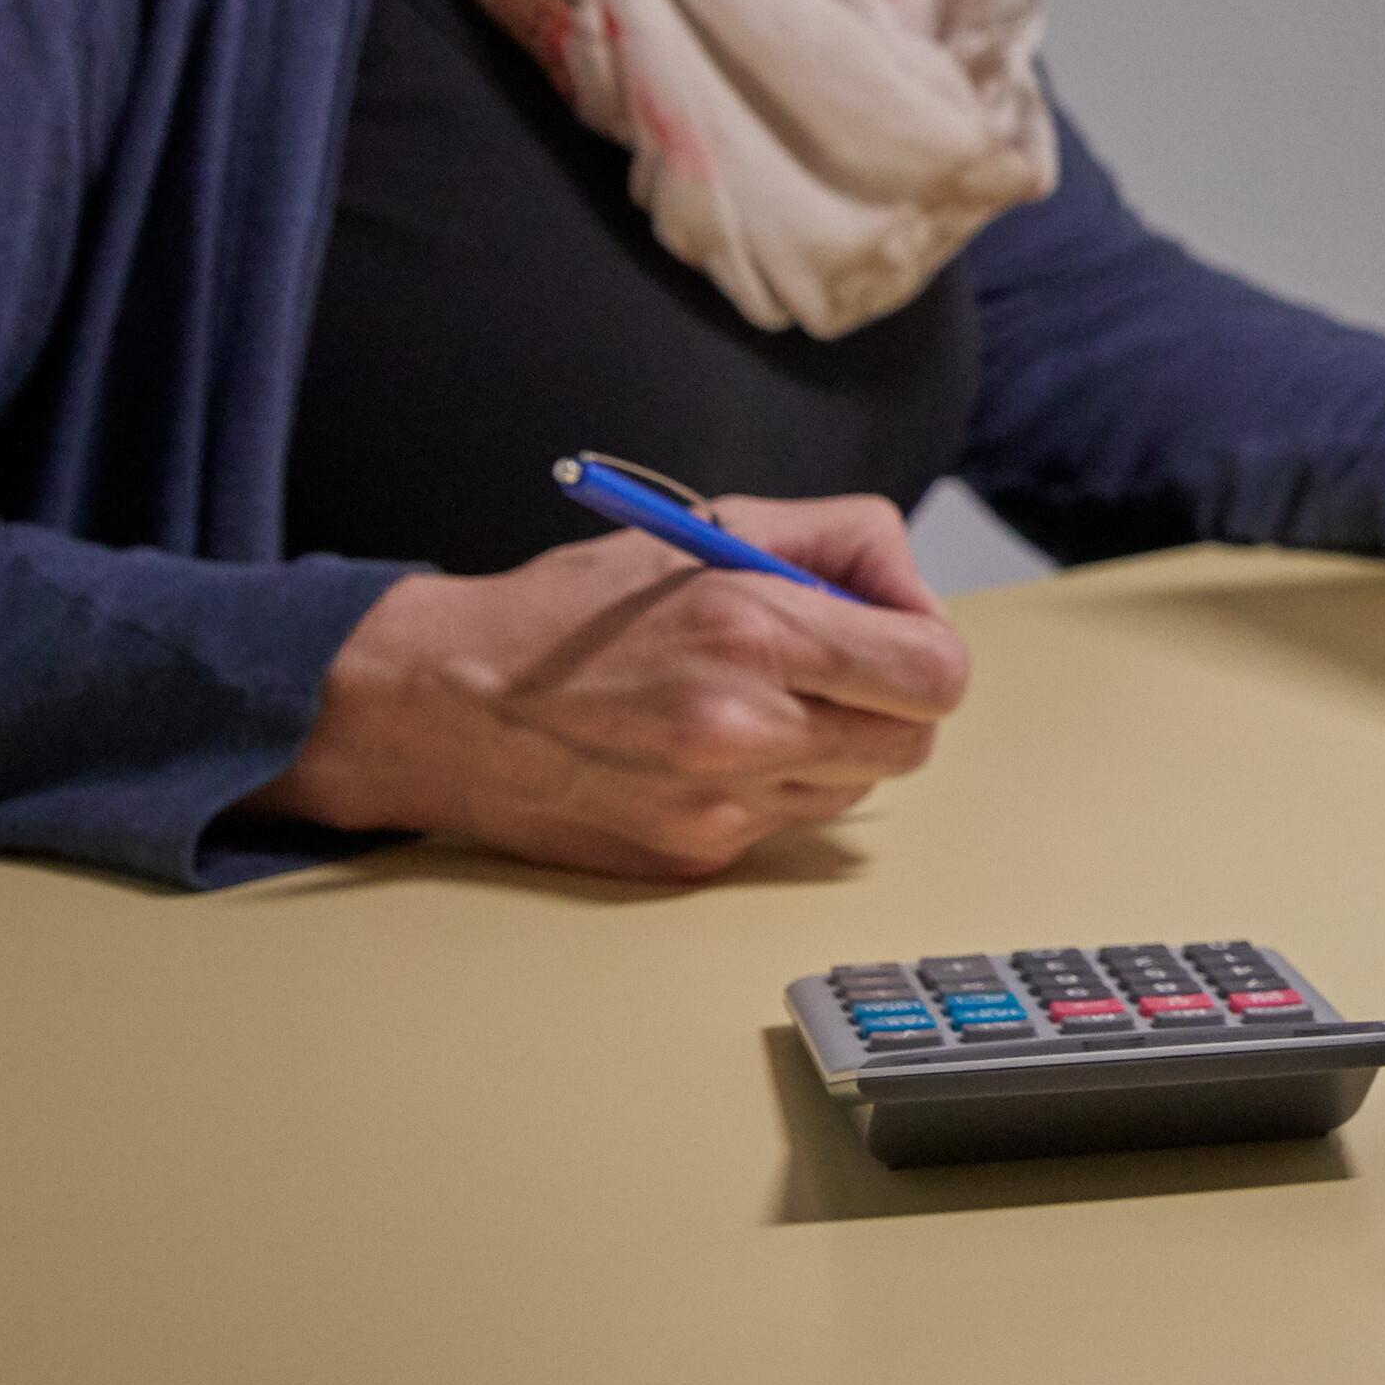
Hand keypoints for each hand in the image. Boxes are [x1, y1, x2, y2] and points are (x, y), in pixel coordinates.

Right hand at [247, 493, 970, 879]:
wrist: (448, 704)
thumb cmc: (580, 609)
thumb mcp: (713, 527)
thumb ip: (838, 541)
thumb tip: (911, 591)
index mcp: (752, 629)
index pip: (935, 673)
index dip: (927, 647)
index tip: (892, 632)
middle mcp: (742, 728)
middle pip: (915, 741)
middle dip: (894, 701)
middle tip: (839, 669)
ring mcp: (718, 805)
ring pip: (859, 787)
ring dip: (836, 745)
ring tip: (760, 702)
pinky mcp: (694, 857)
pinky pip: (792, 823)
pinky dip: (778, 785)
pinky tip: (712, 748)